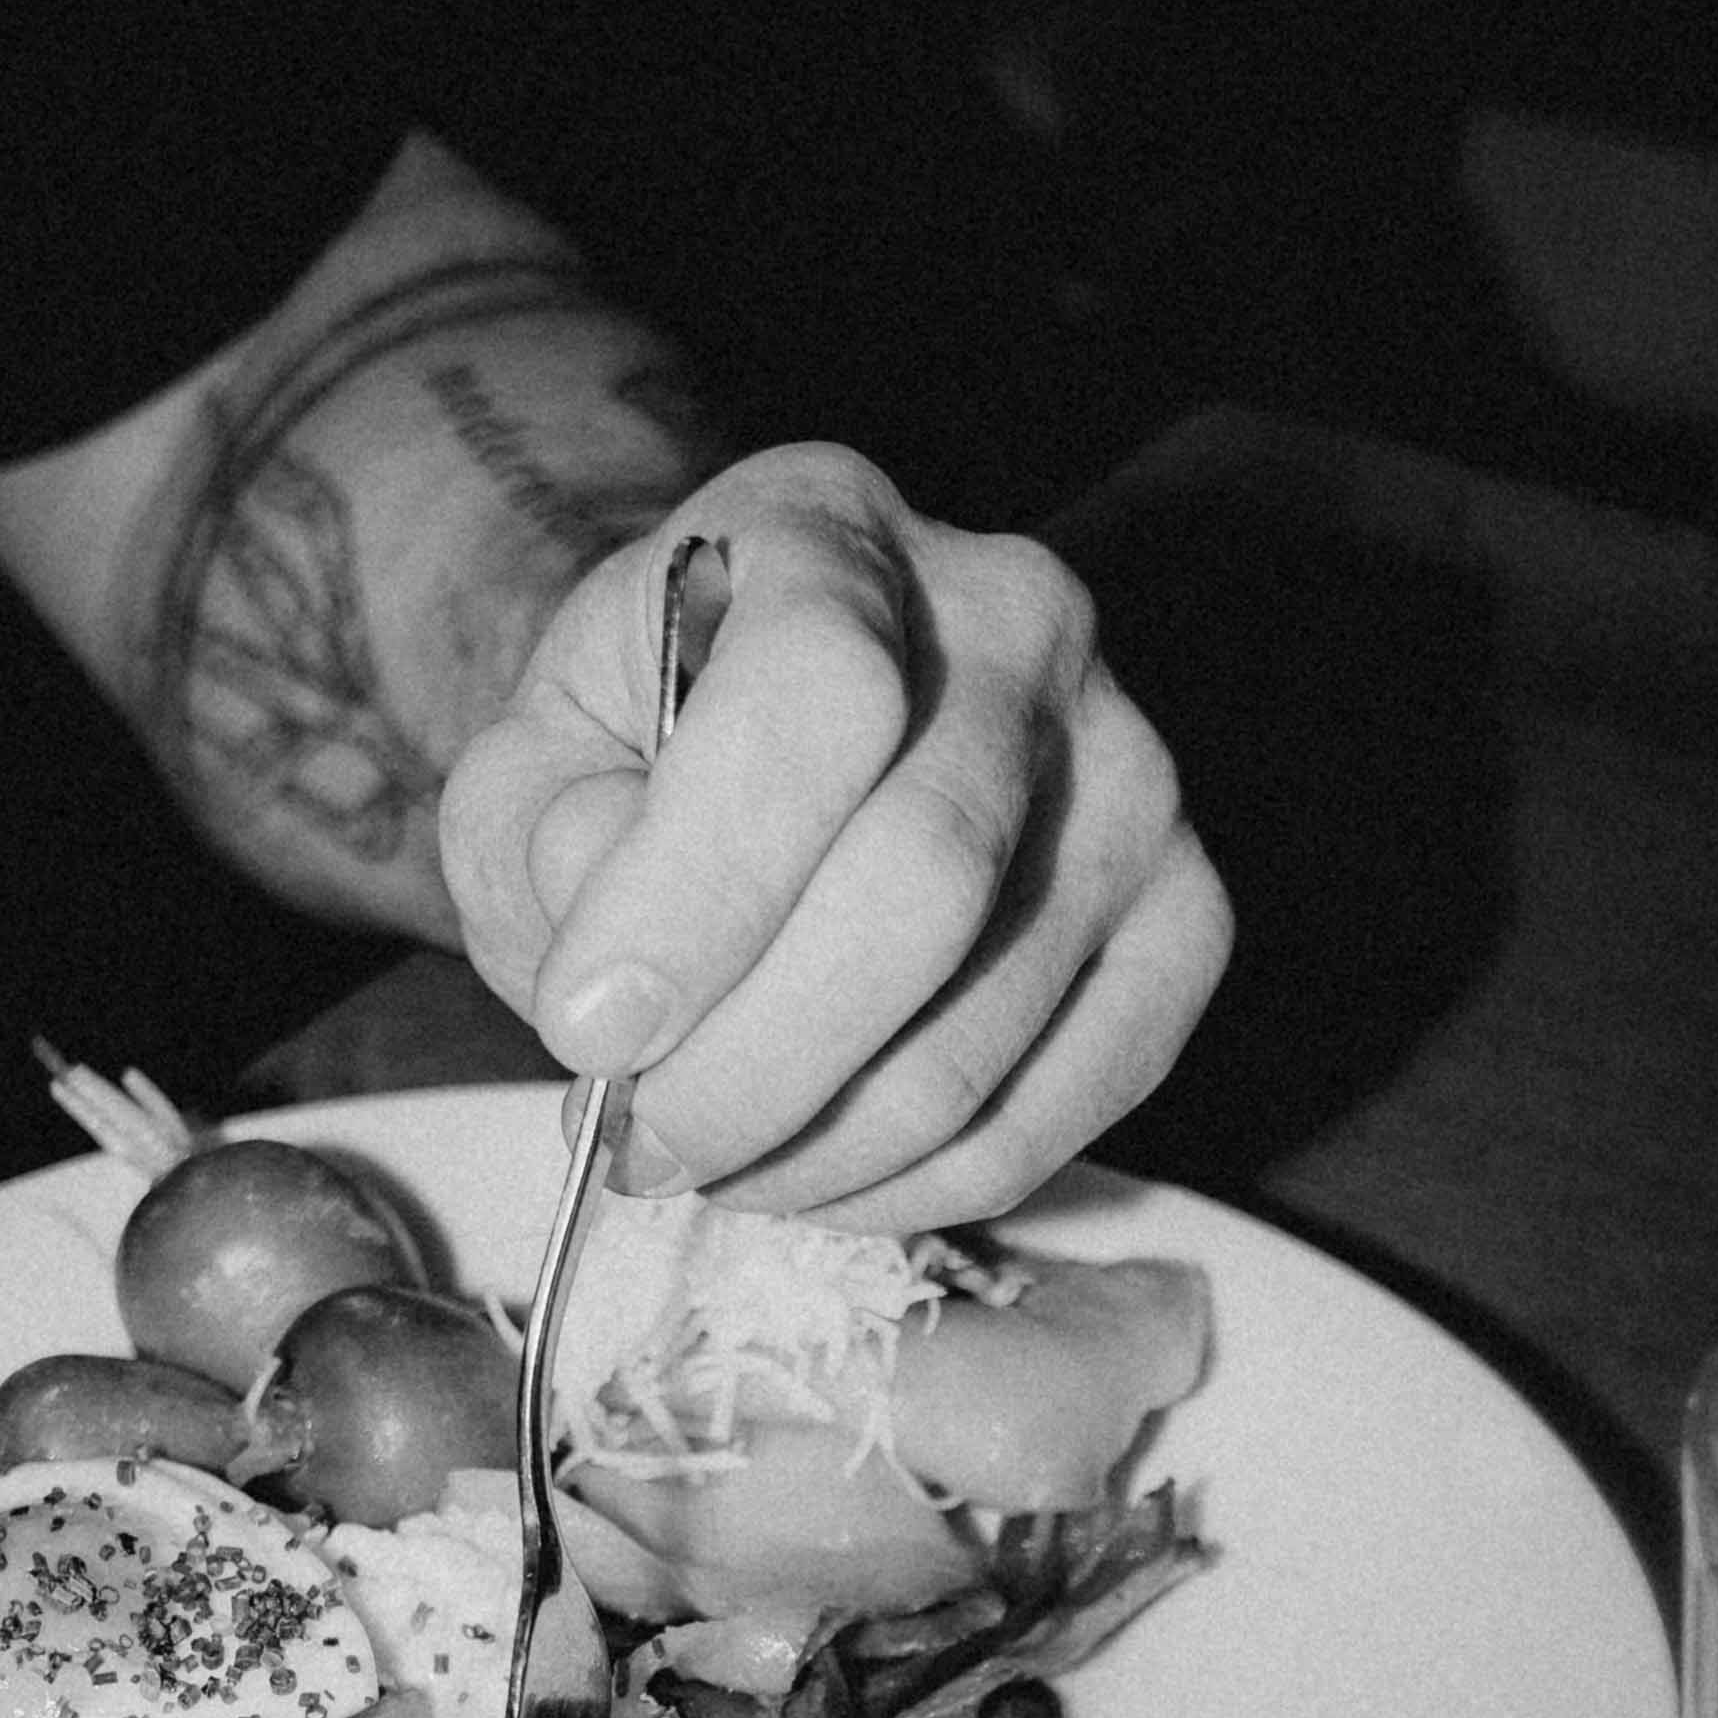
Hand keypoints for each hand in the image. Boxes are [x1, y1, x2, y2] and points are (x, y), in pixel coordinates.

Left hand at [435, 451, 1233, 1235]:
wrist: (778, 736)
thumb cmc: (646, 749)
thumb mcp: (533, 754)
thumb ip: (538, 837)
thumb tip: (626, 980)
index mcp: (833, 529)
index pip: (815, 699)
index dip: (695, 893)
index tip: (587, 1031)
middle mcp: (1018, 621)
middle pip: (920, 884)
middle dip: (749, 1068)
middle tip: (637, 1145)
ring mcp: (1129, 772)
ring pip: (979, 1032)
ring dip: (811, 1150)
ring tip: (706, 1161)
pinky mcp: (1184, 917)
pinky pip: (1056, 1110)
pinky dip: (914, 1188)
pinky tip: (815, 1174)